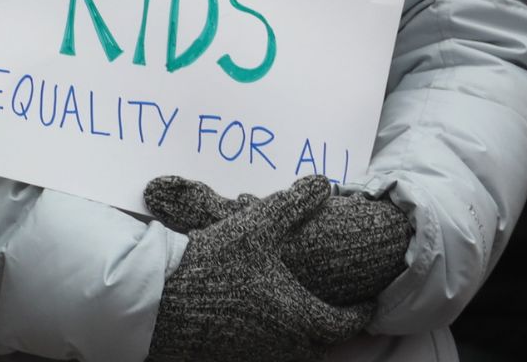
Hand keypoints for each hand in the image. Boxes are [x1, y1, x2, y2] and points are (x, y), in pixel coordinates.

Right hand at [146, 174, 369, 361]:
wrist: (157, 300)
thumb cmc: (214, 263)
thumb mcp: (259, 225)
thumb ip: (295, 203)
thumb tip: (324, 183)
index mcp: (300, 318)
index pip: (346, 324)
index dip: (362, 313)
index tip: (369, 303)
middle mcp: (284, 346)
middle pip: (322, 346)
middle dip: (333, 330)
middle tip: (337, 310)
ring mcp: (254, 357)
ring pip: (294, 354)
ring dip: (302, 338)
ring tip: (303, 315)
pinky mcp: (228, 361)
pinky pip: (263, 357)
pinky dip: (273, 343)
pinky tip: (263, 321)